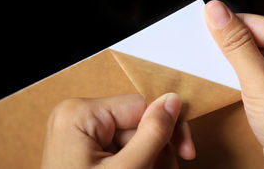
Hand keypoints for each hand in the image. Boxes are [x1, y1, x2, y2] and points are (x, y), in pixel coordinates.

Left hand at [41, 93, 194, 168]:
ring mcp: (79, 132)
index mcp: (80, 113)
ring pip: (131, 138)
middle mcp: (77, 116)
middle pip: (136, 123)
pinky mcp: (83, 148)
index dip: (167, 126)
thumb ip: (152, 133)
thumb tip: (173, 100)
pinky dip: (134, 163)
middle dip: (156, 150)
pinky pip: (118, 148)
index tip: (187, 150)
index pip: (140, 105)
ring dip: (149, 159)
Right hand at [205, 0, 263, 168]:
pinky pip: (251, 71)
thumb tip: (216, 10)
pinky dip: (236, 77)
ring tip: (216, 74)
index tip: (198, 33)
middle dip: (228, 50)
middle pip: (250, 37)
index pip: (253, 21)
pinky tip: (227, 84)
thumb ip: (235, 44)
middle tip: (204, 58)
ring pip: (248, 55)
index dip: (224, 29)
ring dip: (230, 65)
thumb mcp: (259, 82)